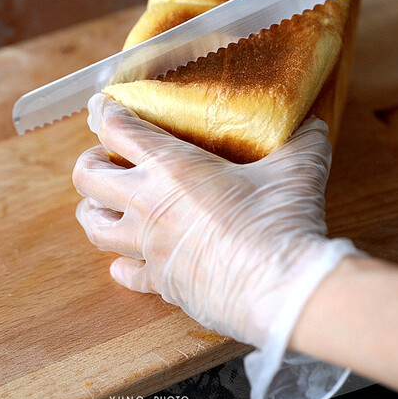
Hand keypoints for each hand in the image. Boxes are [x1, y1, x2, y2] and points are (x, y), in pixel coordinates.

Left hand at [72, 94, 358, 349]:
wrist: (281, 289)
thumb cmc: (280, 223)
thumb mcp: (297, 168)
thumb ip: (300, 139)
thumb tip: (310, 122)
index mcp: (171, 167)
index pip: (117, 128)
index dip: (105, 113)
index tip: (104, 109)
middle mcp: (147, 204)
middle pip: (87, 176)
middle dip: (90, 162)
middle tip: (107, 159)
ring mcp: (148, 247)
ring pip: (94, 226)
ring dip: (94, 211)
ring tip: (106, 204)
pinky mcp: (160, 282)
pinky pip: (126, 273)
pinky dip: (124, 265)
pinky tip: (130, 261)